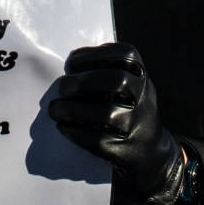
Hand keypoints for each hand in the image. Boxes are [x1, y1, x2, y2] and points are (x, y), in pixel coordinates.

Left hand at [49, 42, 186, 204]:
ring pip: (106, 114)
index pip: (124, 55)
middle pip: (117, 81)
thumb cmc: (127, 109)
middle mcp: (143, 96)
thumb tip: (69, 69)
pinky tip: (63, 126)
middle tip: (62, 88)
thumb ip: (105, 71)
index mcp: (141, 75)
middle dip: (83, 82)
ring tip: (55, 109)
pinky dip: (75, 131)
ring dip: (73, 110)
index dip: (94, 55)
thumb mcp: (128, 83)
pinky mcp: (124, 149)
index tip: (71, 63)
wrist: (148, 150)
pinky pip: (97, 139)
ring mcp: (136, 123)